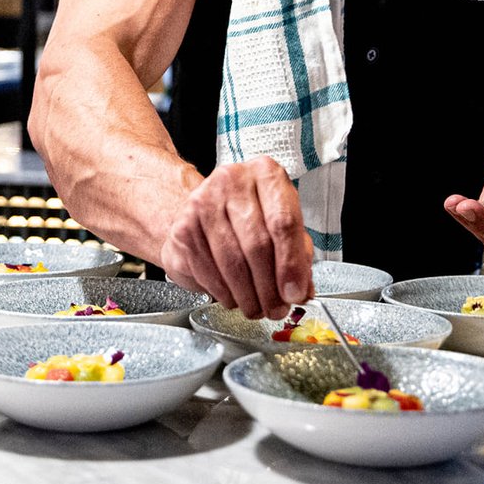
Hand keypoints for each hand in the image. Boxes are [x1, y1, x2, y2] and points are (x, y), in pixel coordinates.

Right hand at [159, 157, 311, 319]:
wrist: (204, 209)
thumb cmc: (249, 216)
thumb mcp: (282, 224)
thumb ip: (298, 256)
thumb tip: (300, 290)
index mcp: (265, 174)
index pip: (283, 222)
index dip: (291, 264)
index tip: (294, 293)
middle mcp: (232, 181)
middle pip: (257, 245)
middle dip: (269, 288)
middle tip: (276, 309)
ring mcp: (202, 203)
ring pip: (232, 263)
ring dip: (248, 296)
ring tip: (257, 307)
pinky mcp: (182, 228)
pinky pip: (208, 272)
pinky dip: (224, 294)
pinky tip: (233, 296)